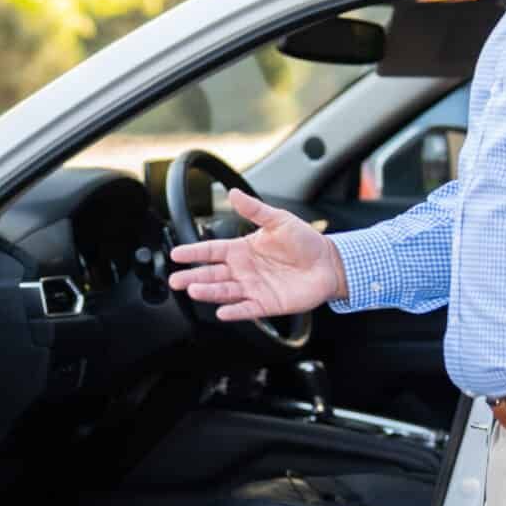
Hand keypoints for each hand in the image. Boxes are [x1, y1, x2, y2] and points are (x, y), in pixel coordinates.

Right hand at [165, 192, 347, 322]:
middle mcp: (244, 270)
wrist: (329, 263)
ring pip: (224, 292)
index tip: (176, 254)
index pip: (211, 251)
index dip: (193, 252)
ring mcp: (253, 288)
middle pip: (211, 274)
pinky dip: (234, 311)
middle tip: (176, 279)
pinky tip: (222, 312)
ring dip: (208, 292)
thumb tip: (234, 193)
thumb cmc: (305, 241)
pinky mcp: (266, 304)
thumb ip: (255, 209)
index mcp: (242, 249)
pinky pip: (246, 309)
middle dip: (192, 276)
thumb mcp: (279, 220)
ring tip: (194, 290)